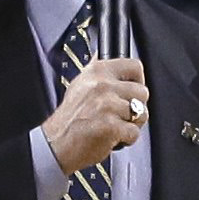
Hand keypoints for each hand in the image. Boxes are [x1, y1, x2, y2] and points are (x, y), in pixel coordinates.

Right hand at [45, 51, 149, 178]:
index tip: (132, 91)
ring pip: (141, 113)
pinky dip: (126, 140)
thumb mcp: (79, 84)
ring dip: (131, 124)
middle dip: (136, 107)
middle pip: (142, 92)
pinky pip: (134, 133)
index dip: (138, 81)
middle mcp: (102, 86)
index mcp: (96, 72)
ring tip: (114, 126)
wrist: (56, 144)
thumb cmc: (69, 119)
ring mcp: (107, 106)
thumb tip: (103, 55)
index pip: (134, 67)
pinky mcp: (111, 126)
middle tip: (119, 115)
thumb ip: (97, 72)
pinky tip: (111, 138)